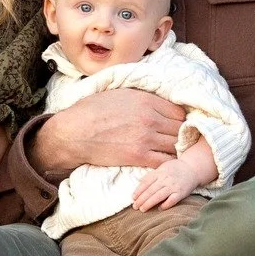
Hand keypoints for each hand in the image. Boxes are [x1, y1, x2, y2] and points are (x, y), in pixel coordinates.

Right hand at [32, 89, 183, 179]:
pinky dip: (166, 163)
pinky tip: (161, 162)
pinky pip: (165, 161)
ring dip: (174, 149)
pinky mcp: (138, 156)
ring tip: (169, 151)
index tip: (174, 125)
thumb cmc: (91, 110)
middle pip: (180, 128)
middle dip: (180, 134)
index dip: (178, 119)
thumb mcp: (118, 92)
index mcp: (145, 100)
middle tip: (175, 140)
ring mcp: (145, 138)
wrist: (74, 132)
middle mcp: (149, 118)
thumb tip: (156, 99)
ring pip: (176, 145)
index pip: (178, 111)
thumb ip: (140, 96)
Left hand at [132, 158, 205, 211]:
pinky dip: (166, 205)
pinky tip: (160, 208)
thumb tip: (139, 182)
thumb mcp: (162, 167)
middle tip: (135, 207)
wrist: (193, 168)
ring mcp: (174, 186)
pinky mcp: (181, 192)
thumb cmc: (175, 169)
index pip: (146, 182)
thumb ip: (152, 175)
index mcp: (159, 173)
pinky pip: (172, 200)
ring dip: (149, 203)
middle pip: (150, 190)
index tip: (133, 198)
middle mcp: (165, 179)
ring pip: (159, 196)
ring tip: (142, 209)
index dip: (138, 191)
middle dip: (141, 200)